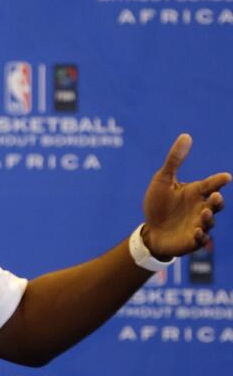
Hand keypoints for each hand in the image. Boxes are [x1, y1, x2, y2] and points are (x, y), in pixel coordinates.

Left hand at [143, 134, 230, 258]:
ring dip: (208, 217)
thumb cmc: (158, 204)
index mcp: (196, 192)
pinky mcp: (192, 240)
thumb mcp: (163, 180)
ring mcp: (198, 224)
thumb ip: (174, 160)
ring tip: (204, 212)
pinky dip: (200, 236)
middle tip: (215, 196)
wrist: (150, 230)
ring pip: (209, 221)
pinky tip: (196, 231)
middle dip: (218, 201)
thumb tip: (186, 135)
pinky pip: (201, 239)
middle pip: (215, 203)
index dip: (219, 181)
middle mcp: (201, 207)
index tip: (226, 177)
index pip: (211, 184)